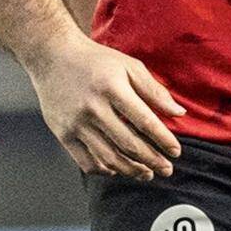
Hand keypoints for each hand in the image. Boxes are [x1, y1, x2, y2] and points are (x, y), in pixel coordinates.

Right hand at [28, 36, 184, 180]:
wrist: (52, 57)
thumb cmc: (95, 61)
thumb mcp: (128, 66)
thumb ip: (154, 90)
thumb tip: (178, 113)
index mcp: (112, 87)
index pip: (144, 121)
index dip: (163, 140)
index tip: (176, 152)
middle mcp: (93, 107)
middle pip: (128, 144)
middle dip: (152, 160)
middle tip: (166, 169)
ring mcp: (76, 123)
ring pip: (109, 157)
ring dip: (132, 170)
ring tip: (147, 174)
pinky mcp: (62, 133)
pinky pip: (86, 161)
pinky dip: (104, 170)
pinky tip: (117, 170)